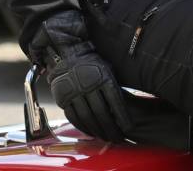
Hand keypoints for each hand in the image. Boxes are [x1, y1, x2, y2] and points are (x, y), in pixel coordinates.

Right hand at [28, 10, 131, 141]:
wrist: (67, 53)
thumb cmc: (92, 63)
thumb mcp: (106, 69)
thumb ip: (113, 86)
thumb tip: (125, 108)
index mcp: (102, 77)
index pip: (115, 102)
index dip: (123, 118)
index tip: (128, 129)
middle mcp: (88, 85)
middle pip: (102, 113)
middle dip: (112, 129)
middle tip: (118, 139)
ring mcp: (74, 92)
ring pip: (88, 118)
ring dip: (98, 131)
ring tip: (106, 138)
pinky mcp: (63, 98)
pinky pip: (74, 117)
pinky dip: (83, 128)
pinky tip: (91, 133)